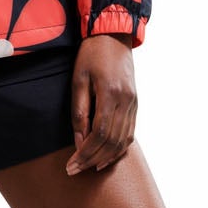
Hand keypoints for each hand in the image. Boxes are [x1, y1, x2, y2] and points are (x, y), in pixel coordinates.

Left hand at [65, 34, 137, 174]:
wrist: (113, 36)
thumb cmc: (91, 55)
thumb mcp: (78, 80)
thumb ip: (79, 111)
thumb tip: (79, 141)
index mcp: (110, 94)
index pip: (98, 133)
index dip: (85, 153)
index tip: (72, 165)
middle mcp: (126, 101)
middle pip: (111, 141)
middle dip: (92, 159)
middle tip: (75, 171)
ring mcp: (134, 103)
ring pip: (123, 140)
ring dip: (107, 157)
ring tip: (90, 168)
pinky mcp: (135, 104)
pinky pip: (131, 132)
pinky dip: (120, 148)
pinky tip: (108, 157)